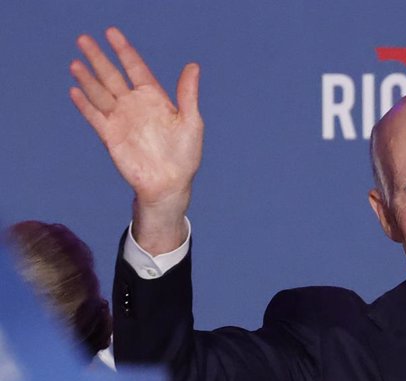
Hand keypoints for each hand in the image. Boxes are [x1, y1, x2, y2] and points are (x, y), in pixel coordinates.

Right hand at [69, 27, 202, 253]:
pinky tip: (75, 90)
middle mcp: (135, 105)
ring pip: (100, 93)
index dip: (124, 50)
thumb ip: (187, 94)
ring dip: (88, 78)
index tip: (112, 33)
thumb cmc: (184, 155)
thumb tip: (193, 65)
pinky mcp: (110, 136)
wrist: (170, 184)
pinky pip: (95, 116)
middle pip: (113, 76)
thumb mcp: (190, 121)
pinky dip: (85, 104)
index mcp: (155, 98)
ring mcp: (121, 120)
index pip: (136, 68)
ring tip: (76, 62)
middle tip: (84, 39)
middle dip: (99, 58)